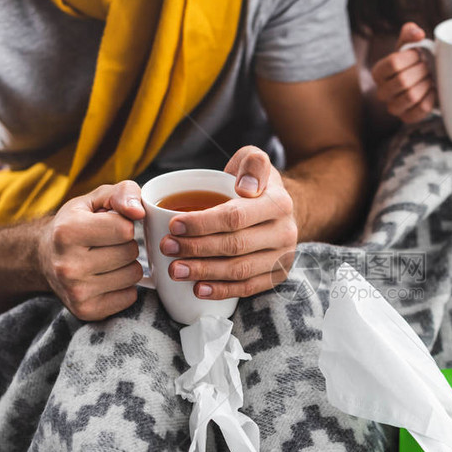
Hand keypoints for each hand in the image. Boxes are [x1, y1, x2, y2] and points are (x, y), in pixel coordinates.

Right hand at [40, 181, 144, 320]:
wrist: (44, 257)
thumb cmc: (76, 223)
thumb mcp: (96, 199)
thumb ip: (124, 192)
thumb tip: (139, 211)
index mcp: (67, 232)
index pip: (125, 229)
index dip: (123, 225)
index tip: (108, 226)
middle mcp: (67, 265)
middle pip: (130, 253)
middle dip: (125, 245)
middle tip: (105, 245)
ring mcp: (76, 291)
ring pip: (133, 275)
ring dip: (126, 266)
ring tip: (105, 260)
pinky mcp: (86, 311)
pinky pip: (129, 297)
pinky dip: (124, 287)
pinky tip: (106, 278)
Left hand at [159, 146, 297, 299]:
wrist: (282, 211)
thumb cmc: (256, 185)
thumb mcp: (254, 161)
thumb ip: (252, 163)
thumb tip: (246, 188)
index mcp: (278, 203)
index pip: (236, 216)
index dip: (202, 223)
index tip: (173, 225)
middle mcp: (284, 232)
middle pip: (235, 245)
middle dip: (196, 248)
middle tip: (167, 247)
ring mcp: (282, 257)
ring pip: (239, 270)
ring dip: (204, 272)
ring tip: (175, 270)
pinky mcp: (276, 276)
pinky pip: (247, 288)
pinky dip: (221, 290)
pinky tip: (198, 289)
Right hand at [371, 22, 436, 123]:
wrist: (421, 81)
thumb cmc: (413, 61)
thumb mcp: (408, 45)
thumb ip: (410, 32)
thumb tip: (418, 34)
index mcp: (378, 72)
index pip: (393, 63)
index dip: (411, 57)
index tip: (418, 54)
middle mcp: (382, 92)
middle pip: (403, 81)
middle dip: (421, 71)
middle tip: (426, 67)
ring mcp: (393, 107)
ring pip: (411, 96)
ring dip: (425, 84)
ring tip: (428, 78)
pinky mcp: (406, 118)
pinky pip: (421, 109)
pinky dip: (430, 97)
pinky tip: (431, 90)